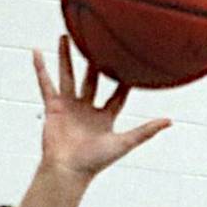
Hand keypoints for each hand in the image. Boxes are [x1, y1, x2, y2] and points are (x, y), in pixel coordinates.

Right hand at [33, 38, 170, 179]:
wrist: (68, 170)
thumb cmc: (95, 161)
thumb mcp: (125, 143)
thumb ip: (146, 131)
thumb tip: (170, 121)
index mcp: (104, 119)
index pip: (117, 95)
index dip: (124, 81)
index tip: (131, 61)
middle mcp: (87, 110)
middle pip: (92, 80)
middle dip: (95, 63)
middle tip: (98, 40)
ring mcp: (69, 108)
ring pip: (68, 76)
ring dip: (66, 57)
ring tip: (66, 36)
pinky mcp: (53, 108)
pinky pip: (46, 84)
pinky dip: (40, 69)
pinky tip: (36, 52)